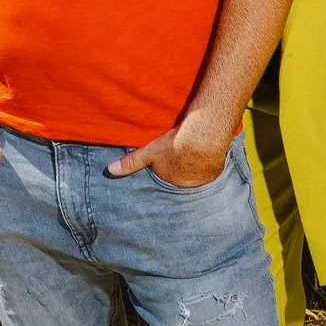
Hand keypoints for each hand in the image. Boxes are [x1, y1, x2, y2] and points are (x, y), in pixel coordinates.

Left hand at [106, 124, 229, 187]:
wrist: (201, 140)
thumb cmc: (174, 146)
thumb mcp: (149, 152)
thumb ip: (130, 162)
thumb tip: (109, 171)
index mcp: (170, 180)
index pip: (167, 176)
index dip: (168, 166)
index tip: (170, 158)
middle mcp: (186, 185)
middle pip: (182, 176)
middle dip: (182, 169)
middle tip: (183, 155)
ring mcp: (202, 180)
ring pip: (197, 174)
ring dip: (196, 166)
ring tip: (196, 152)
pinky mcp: (215, 173)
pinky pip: (211, 170)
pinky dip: (209, 163)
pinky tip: (208, 151)